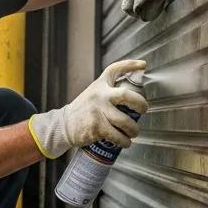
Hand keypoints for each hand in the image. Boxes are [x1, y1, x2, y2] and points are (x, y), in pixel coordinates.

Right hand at [28, 59, 148, 158]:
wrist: (63, 125)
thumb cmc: (83, 111)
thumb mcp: (93, 94)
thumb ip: (108, 91)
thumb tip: (133, 97)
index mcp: (100, 85)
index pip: (115, 70)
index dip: (130, 65)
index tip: (143, 65)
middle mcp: (100, 96)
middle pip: (126, 95)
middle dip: (140, 103)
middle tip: (144, 110)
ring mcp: (98, 111)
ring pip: (125, 121)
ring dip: (133, 129)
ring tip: (134, 132)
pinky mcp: (96, 127)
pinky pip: (117, 136)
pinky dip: (124, 141)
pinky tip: (125, 142)